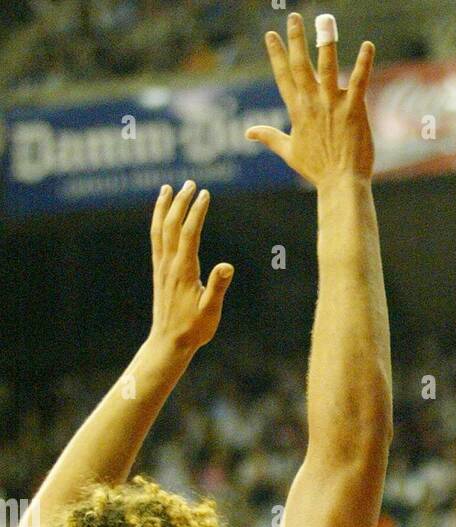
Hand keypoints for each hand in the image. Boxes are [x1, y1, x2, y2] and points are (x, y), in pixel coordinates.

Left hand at [148, 182, 233, 355]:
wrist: (169, 342)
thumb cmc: (193, 329)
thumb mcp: (210, 311)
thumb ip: (218, 287)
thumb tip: (227, 266)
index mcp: (184, 271)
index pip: (189, 233)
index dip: (197, 212)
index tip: (205, 194)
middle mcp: (169, 264)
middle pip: (172, 225)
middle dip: (181, 202)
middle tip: (191, 184)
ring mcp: (162, 267)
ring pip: (160, 229)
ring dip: (164, 207)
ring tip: (168, 188)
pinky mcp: (159, 272)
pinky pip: (156, 240)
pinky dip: (157, 222)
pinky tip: (161, 216)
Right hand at [245, 15, 374, 185]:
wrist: (341, 184)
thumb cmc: (318, 170)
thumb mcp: (289, 152)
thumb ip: (270, 137)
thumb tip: (249, 133)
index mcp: (297, 110)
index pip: (283, 76)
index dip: (276, 54)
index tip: (271, 34)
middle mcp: (313, 103)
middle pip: (301, 65)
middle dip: (296, 39)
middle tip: (294, 16)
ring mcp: (333, 105)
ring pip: (328, 67)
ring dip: (326, 42)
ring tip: (325, 20)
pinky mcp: (353, 109)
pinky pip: (359, 81)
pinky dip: (364, 63)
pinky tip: (367, 45)